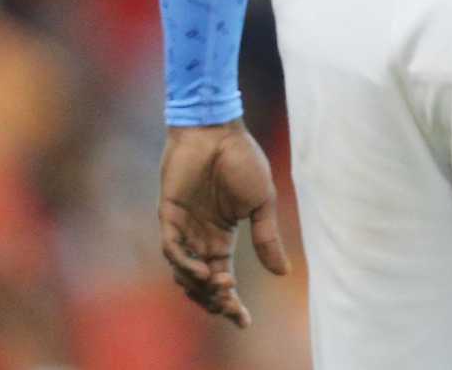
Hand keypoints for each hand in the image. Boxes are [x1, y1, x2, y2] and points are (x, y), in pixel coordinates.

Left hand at [158, 120, 290, 328]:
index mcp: (223, 237)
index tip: (245, 322)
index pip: (224, 278)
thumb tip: (282, 273)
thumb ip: (267, 238)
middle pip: (202, 284)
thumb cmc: (242, 161)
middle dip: (215, 302)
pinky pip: (172, 250)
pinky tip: (203, 271)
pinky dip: (185, 265)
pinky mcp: (169, 215)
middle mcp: (201, 238)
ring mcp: (183, 228)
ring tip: (222, 287)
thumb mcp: (262, 203)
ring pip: (184, 273)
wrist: (218, 130)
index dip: (232, 303)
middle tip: (231, 309)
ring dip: (201, 286)